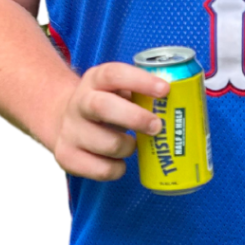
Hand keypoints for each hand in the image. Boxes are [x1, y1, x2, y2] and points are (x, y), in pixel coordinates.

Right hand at [52, 62, 169, 180]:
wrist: (62, 119)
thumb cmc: (104, 103)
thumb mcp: (116, 88)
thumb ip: (140, 92)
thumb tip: (181, 101)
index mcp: (95, 80)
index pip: (115, 74)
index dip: (141, 81)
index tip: (165, 90)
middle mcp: (79, 102)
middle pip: (103, 107)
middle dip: (135, 118)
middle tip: (157, 126)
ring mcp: (70, 130)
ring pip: (106, 144)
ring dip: (128, 147)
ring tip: (134, 144)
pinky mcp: (67, 156)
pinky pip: (101, 169)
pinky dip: (118, 168)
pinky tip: (120, 161)